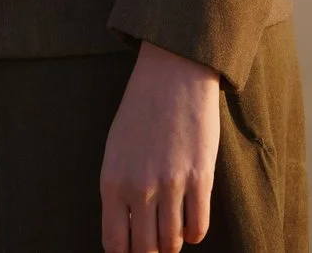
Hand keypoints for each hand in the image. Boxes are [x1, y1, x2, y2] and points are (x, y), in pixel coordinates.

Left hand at [99, 42, 220, 252]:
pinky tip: (191, 224)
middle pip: (145, 248)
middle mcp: (139, 188)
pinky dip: (195, 233)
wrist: (171, 77)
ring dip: (173, 243)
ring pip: (172, 242)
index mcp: (111, 181)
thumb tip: (126, 229)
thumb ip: (119, 190)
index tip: (132, 250)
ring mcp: (171, 184)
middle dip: (150, 252)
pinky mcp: (200, 178)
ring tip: (172, 234)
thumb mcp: (116, 151)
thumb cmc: (140, 113)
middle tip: (154, 244)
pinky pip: (199, 227)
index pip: (114, 242)